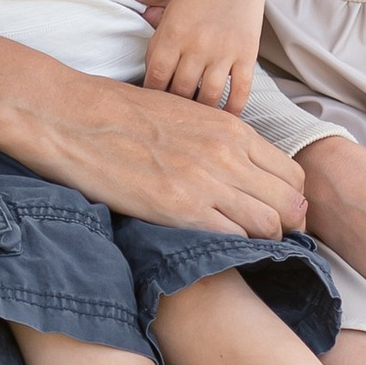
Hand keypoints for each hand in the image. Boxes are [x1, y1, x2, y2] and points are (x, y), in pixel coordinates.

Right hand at [35, 81, 307, 241]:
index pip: (292, 174)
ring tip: (241, 249)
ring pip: (270, 225)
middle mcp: (228, 153)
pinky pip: (233, 239)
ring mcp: (207, 182)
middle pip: (291, 202)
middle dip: (288, 226)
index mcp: (231, 128)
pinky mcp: (180, 209)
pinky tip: (215, 250)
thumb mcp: (184, 114)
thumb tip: (235, 167)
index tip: (278, 216)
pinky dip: (234, 250)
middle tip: (268, 240)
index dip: (291, 201)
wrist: (73, 116)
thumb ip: (216, 139)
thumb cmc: (120, 114)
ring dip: (262, 242)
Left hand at [140, 0, 262, 113]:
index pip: (157, 78)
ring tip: (197, 119)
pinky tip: (227, 118)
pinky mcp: (247, 54)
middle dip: (176, 106)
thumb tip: (152, 83)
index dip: (153, 97)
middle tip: (175, 116)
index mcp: (173, 34)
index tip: (154, 107)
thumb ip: (159, 47)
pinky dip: (233, 108)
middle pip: (181, 90)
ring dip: (202, 112)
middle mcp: (197, 44)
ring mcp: (224, 51)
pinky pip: (240, 91)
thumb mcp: (170, 16)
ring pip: (209, 96)